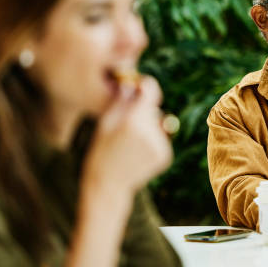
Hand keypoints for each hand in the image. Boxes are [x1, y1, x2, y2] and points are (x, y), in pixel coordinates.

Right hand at [83, 75, 172, 197]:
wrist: (107, 184)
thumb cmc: (101, 149)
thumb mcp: (105, 122)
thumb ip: (122, 99)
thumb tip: (133, 82)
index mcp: (133, 119)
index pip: (151, 90)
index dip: (147, 86)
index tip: (141, 87)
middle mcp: (150, 131)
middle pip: (154, 109)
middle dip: (143, 112)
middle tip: (125, 126)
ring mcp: (160, 145)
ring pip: (159, 125)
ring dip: (149, 128)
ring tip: (129, 143)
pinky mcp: (165, 156)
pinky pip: (162, 140)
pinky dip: (152, 143)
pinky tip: (137, 153)